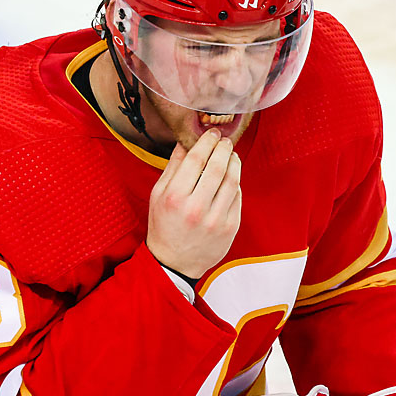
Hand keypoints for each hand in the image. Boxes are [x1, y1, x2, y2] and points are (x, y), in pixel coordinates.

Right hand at [147, 129, 240, 278]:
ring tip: (232, 155)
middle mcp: (196, 208)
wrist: (174, 262)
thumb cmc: (163, 226)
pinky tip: (232, 177)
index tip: (212, 133)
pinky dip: (236, 183)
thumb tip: (185, 142)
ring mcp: (216, 219)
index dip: (207, 141)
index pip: (196, 159)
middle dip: (224, 148)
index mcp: (175, 197)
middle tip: (225, 141)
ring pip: (233, 181)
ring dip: (235, 162)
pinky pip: (238, 197)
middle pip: (218, 167)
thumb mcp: (158, 195)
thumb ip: (173, 167)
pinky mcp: (230, 227)